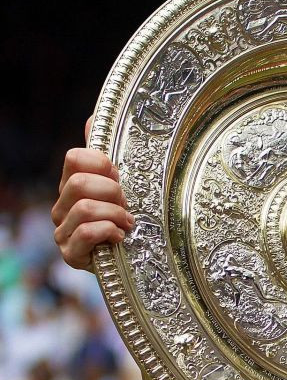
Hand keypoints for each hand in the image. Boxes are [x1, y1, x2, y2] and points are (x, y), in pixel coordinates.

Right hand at [51, 116, 132, 269]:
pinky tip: (120, 237)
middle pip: (80, 183)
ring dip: (115, 215)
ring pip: (86, 208)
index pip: (76, 158)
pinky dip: (109, 231)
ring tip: (127, 223)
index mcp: (72, 184)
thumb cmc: (125, 221)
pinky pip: (87, 233)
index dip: (103, 164)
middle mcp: (62, 206)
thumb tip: (93, 117)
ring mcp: (63, 231)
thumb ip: (106, 157)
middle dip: (113, 193)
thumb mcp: (123, 187)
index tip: (119, 178)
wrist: (130, 261)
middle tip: (127, 205)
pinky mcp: (71, 254)